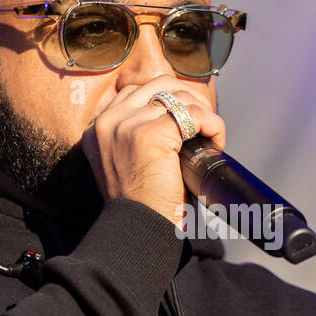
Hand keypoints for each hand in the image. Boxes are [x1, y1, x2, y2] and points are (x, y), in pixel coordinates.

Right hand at [81, 74, 226, 226]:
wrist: (140, 231)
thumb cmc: (144, 203)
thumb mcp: (133, 162)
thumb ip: (141, 135)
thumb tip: (179, 113)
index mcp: (99, 126)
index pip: (139, 90)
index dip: (171, 99)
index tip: (190, 121)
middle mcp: (107, 121)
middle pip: (160, 84)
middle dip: (190, 101)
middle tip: (205, 127)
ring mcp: (126, 125)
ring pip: (179, 97)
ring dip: (204, 114)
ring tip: (211, 139)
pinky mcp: (148, 134)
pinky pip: (192, 114)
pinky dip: (212, 124)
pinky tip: (215, 144)